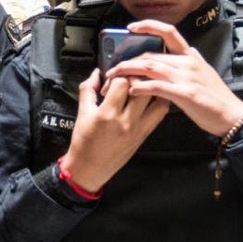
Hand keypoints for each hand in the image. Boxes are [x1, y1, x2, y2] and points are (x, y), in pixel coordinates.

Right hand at [61, 68, 168, 193]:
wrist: (90, 168)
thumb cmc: (84, 142)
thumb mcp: (82, 113)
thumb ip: (88, 89)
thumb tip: (96, 73)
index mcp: (107, 114)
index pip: (122, 83)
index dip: (117, 76)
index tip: (111, 81)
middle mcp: (126, 121)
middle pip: (142, 88)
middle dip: (134, 79)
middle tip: (126, 82)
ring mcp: (138, 129)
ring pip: (157, 100)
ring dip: (150, 90)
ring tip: (139, 89)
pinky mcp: (144, 135)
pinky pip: (160, 114)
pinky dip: (157, 102)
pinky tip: (147, 101)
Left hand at [105, 20, 242, 136]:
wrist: (232, 116)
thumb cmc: (215, 98)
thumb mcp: (202, 73)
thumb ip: (187, 63)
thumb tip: (177, 55)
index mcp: (190, 56)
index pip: (168, 32)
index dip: (148, 26)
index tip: (131, 27)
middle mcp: (187, 62)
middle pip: (150, 54)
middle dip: (126, 61)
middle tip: (111, 70)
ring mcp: (187, 77)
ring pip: (149, 67)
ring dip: (128, 71)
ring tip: (113, 78)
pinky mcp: (186, 93)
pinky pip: (157, 86)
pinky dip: (141, 86)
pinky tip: (131, 89)